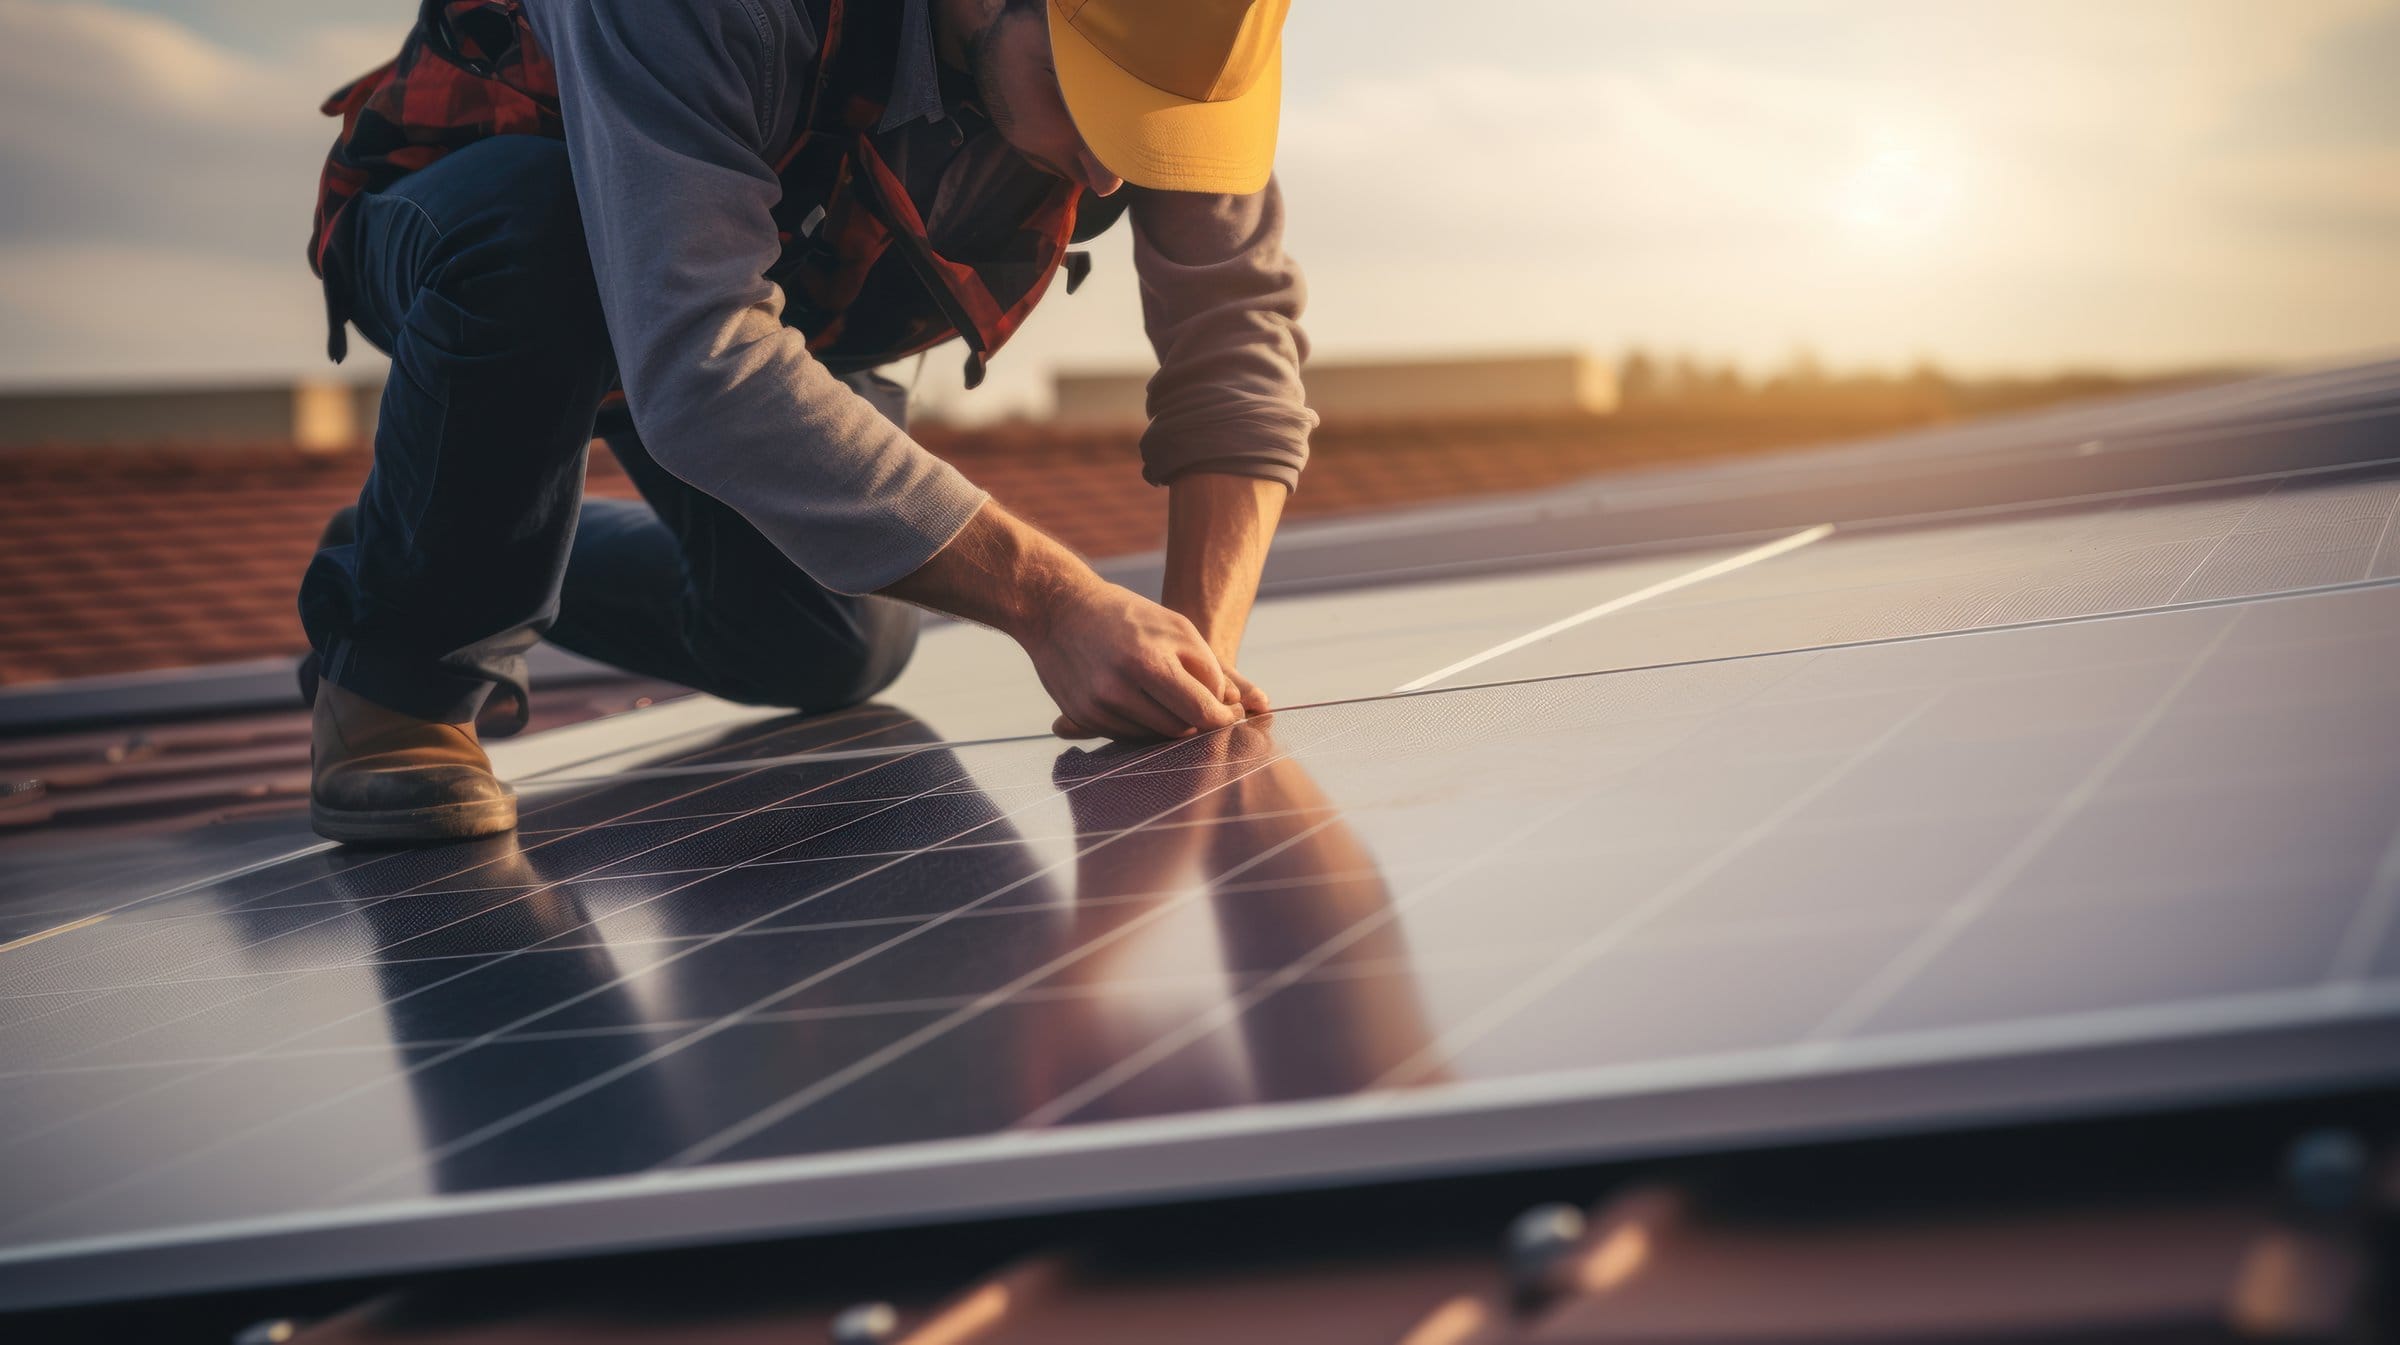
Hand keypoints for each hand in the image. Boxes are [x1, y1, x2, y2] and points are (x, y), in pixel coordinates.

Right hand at [1026, 578, 1241, 741]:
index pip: (1200, 710)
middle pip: (1179, 729)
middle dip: (1196, 720)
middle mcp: (1119, 689)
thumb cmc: (1126, 615)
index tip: (1228, 715)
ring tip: (1167, 696)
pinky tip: (1140, 700)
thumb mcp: (1175, 626)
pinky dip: (1141, 723)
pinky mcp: (1082, 716)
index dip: (1221, 718)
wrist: (1057, 610)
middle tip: (1202, 706)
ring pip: (1153, 736)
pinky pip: (1126, 734)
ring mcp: (1098, 706)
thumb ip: (1206, 667)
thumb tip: (1225, 707)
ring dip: (1169, 722)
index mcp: (1148, 662)